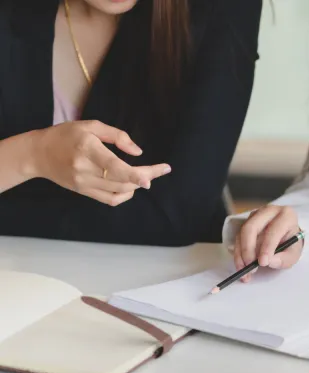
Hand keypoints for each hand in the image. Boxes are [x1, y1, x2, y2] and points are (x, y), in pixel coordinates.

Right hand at [29, 121, 170, 205]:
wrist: (38, 154)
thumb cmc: (66, 135)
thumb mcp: (91, 126)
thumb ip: (117, 136)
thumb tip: (138, 152)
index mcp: (88, 149)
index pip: (114, 166)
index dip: (135, 174)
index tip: (151, 177)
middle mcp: (85, 168)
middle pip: (122, 180)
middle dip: (145, 176)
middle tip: (160, 170)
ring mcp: (84, 183)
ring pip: (119, 191)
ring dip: (136, 184)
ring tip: (145, 175)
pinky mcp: (83, 192)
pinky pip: (110, 199)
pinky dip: (125, 195)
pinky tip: (130, 186)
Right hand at [234, 205, 303, 282]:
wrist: (286, 236)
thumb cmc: (291, 243)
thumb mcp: (294, 253)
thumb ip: (285, 259)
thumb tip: (270, 262)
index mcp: (286, 215)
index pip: (274, 230)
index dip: (267, 247)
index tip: (263, 263)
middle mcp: (268, 212)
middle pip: (252, 227)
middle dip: (248, 249)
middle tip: (250, 266)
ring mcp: (255, 216)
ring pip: (242, 233)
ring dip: (241, 254)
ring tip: (245, 271)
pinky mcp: (246, 222)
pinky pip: (238, 238)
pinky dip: (238, 254)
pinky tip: (241, 266)